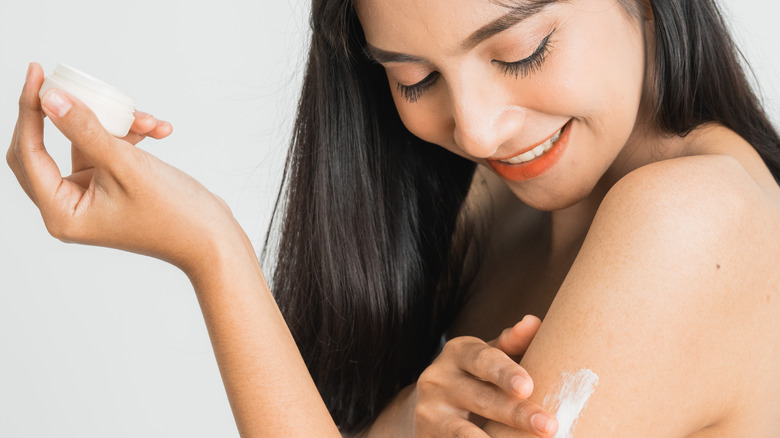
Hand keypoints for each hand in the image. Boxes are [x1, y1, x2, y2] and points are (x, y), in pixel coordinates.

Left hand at [7, 63, 235, 273]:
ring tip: (147, 120)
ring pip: (85, 145)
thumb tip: (50, 99)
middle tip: (70, 84)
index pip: (29, 153)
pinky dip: (130, 137)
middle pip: (47, 148)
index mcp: (62, 213)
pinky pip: (108, 151)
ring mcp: (93, 197)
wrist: (213, 238)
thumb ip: (85, 131)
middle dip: (71, 115)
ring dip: (114, 126)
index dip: (29, 111)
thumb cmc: (173, 216)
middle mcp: (71, 207)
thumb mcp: (126, 166)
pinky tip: (158, 130)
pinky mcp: (113, 188)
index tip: (38, 74)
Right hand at [413, 315, 557, 436]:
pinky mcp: (426, 435)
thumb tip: (533, 323)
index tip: (527, 387)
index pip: (483, 360)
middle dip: (517, 414)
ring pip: (464, 431)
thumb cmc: (474, 376)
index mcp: (458, 352)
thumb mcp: (489, 356)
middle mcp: (438, 378)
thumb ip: (512, 342)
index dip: (505, 373)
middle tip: (549, 427)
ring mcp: (429, 410)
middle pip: (482, 398)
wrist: (430, 407)